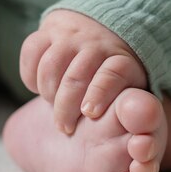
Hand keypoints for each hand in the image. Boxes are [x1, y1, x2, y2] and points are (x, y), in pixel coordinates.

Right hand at [19, 10, 147, 133]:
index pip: (112, 74)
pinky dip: (31, 74)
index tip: (89, 113)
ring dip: (48, 92)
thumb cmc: (115, 73)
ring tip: (52, 105)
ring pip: (51, 65)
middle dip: (66, 107)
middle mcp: (97, 44)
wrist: (100, 29)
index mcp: (122, 60)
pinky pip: (32, 51)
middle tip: (65, 127)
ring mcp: (71, 35)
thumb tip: (140, 142)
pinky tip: (39, 86)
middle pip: (76, 76)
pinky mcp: (48, 29)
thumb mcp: (132, 88)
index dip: (99, 94)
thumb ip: (134, 110)